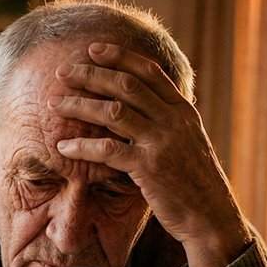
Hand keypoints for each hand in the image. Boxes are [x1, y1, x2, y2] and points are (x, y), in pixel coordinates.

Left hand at [49, 42, 251, 266]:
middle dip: (91, 74)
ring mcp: (162, 142)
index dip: (120, 56)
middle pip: (126, 85)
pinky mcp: (149, 167)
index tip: (93, 49)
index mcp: (183, 111)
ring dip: (80, 105)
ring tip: (55, 104)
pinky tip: (64, 146)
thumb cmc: (195, 183)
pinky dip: (82, 146)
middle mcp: (173, 120)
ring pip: (113, 111)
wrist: (211, 216)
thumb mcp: (188, 143)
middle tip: (63, 71)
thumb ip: (168, 122)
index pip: (149, 72)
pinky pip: (108, 149)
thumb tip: (144, 106)